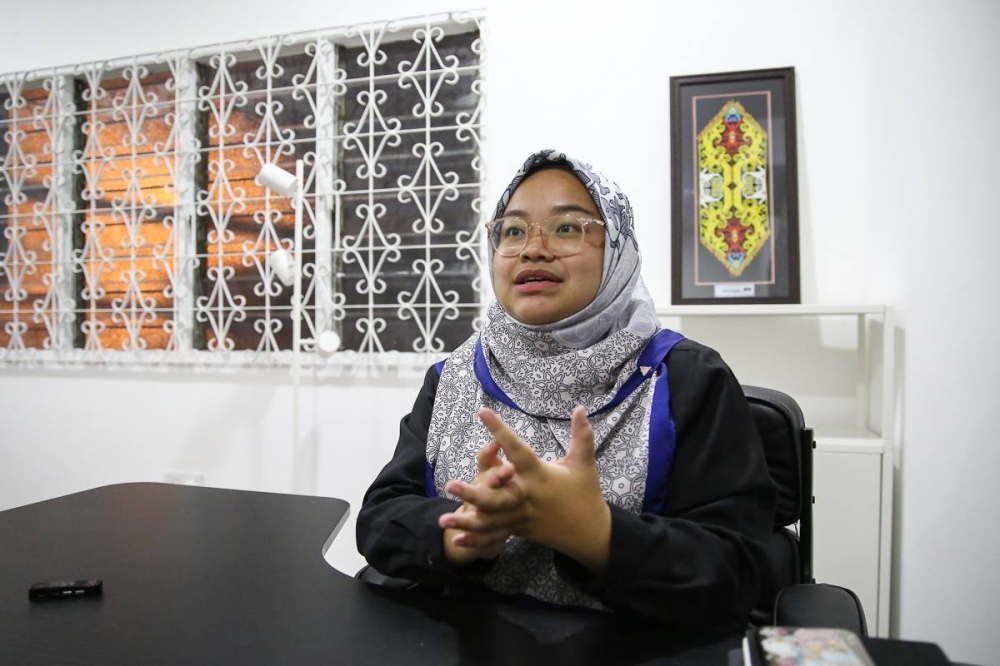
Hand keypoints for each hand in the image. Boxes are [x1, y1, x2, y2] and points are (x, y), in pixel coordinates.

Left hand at [440, 406, 610, 572]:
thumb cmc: (585, 493)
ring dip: (466, 521)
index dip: (501, 430)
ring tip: (442, 520)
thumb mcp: (584, 463)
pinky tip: (455, 540)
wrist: (590, 533)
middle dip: (473, 493)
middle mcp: (527, 496)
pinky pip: (494, 535)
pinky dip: (475, 539)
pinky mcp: (518, 530)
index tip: (483, 412)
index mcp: (540, 476)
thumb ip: (582, 436)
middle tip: (450, 484)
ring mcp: (521, 517)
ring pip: (490, 520)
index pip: (517, 450)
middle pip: (497, 496)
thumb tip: (580, 408)